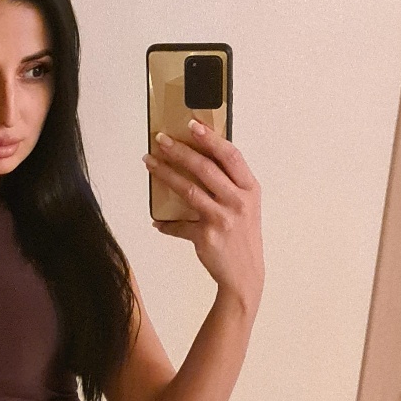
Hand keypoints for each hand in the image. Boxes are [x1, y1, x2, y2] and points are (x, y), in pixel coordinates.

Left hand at [144, 122, 262, 316]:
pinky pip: (179, 225)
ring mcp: (223, 219)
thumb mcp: (246, 206)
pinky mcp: (206, 236)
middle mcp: (239, 201)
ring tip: (149, 163)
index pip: (230, 156)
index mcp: (250, 189)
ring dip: (165, 174)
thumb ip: (229, 184)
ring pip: (188, 190)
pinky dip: (166, 223)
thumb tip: (198, 159)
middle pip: (205, 168)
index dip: (211, 138)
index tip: (191, 124)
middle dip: (179, 150)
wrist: (245, 275)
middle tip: (160, 140)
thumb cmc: (242, 236)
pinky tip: (157, 221)